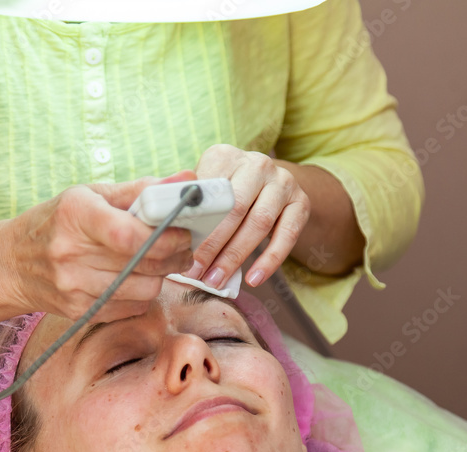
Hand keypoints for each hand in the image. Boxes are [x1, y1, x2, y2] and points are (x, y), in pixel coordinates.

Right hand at [7, 171, 196, 321]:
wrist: (11, 264)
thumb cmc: (56, 222)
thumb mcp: (91, 195)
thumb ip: (141, 190)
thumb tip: (188, 179)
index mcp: (74, 214)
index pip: (127, 233)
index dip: (165, 236)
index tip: (184, 231)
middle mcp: (70, 252)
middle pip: (143, 263)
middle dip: (175, 254)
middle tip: (183, 245)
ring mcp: (73, 286)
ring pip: (144, 289)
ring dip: (162, 276)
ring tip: (161, 262)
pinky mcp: (79, 311)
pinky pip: (132, 307)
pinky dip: (143, 294)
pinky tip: (136, 279)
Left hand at [184, 144, 310, 288]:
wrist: (273, 184)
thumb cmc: (228, 192)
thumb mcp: (207, 187)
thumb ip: (190, 203)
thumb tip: (165, 227)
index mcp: (225, 156)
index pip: (208, 191)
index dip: (194, 224)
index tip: (180, 251)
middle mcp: (256, 164)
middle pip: (233, 209)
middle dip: (212, 246)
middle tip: (196, 274)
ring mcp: (282, 182)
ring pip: (258, 223)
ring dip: (236, 257)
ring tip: (216, 280)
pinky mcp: (301, 202)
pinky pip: (286, 235)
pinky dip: (270, 260)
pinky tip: (254, 279)